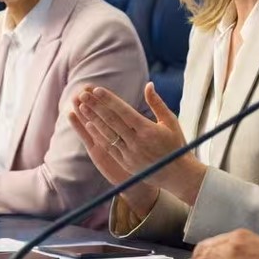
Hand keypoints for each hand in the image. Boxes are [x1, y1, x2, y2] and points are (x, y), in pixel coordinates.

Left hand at [70, 82, 203, 210]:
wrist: (176, 174)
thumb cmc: (175, 144)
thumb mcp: (170, 122)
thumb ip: (157, 103)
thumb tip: (148, 84)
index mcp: (148, 130)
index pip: (124, 111)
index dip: (109, 100)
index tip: (97, 90)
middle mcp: (137, 142)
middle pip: (112, 121)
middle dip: (96, 106)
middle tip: (83, 94)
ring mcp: (130, 153)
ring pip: (107, 133)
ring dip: (93, 119)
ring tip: (82, 107)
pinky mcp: (125, 162)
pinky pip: (109, 146)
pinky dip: (98, 135)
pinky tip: (89, 125)